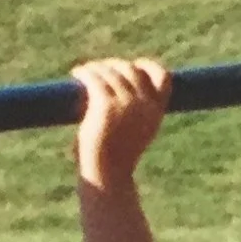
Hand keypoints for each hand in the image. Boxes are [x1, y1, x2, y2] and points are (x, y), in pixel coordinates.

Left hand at [72, 58, 170, 186]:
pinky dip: (85, 73)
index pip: (163, 78)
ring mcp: (126, 104)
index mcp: (156, 113)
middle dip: (115, 66)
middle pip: (131, 70)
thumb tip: (116, 92)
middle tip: (99, 69)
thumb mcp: (133, 135)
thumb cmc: (115, 160)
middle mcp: (144, 105)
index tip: (134, 65)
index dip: (148, 67)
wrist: (107, 176)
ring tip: (85, 72)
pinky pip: (95, 79)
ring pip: (110, 73)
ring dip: (96, 69)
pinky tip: (77, 74)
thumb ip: (134, 114)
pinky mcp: (106, 105)